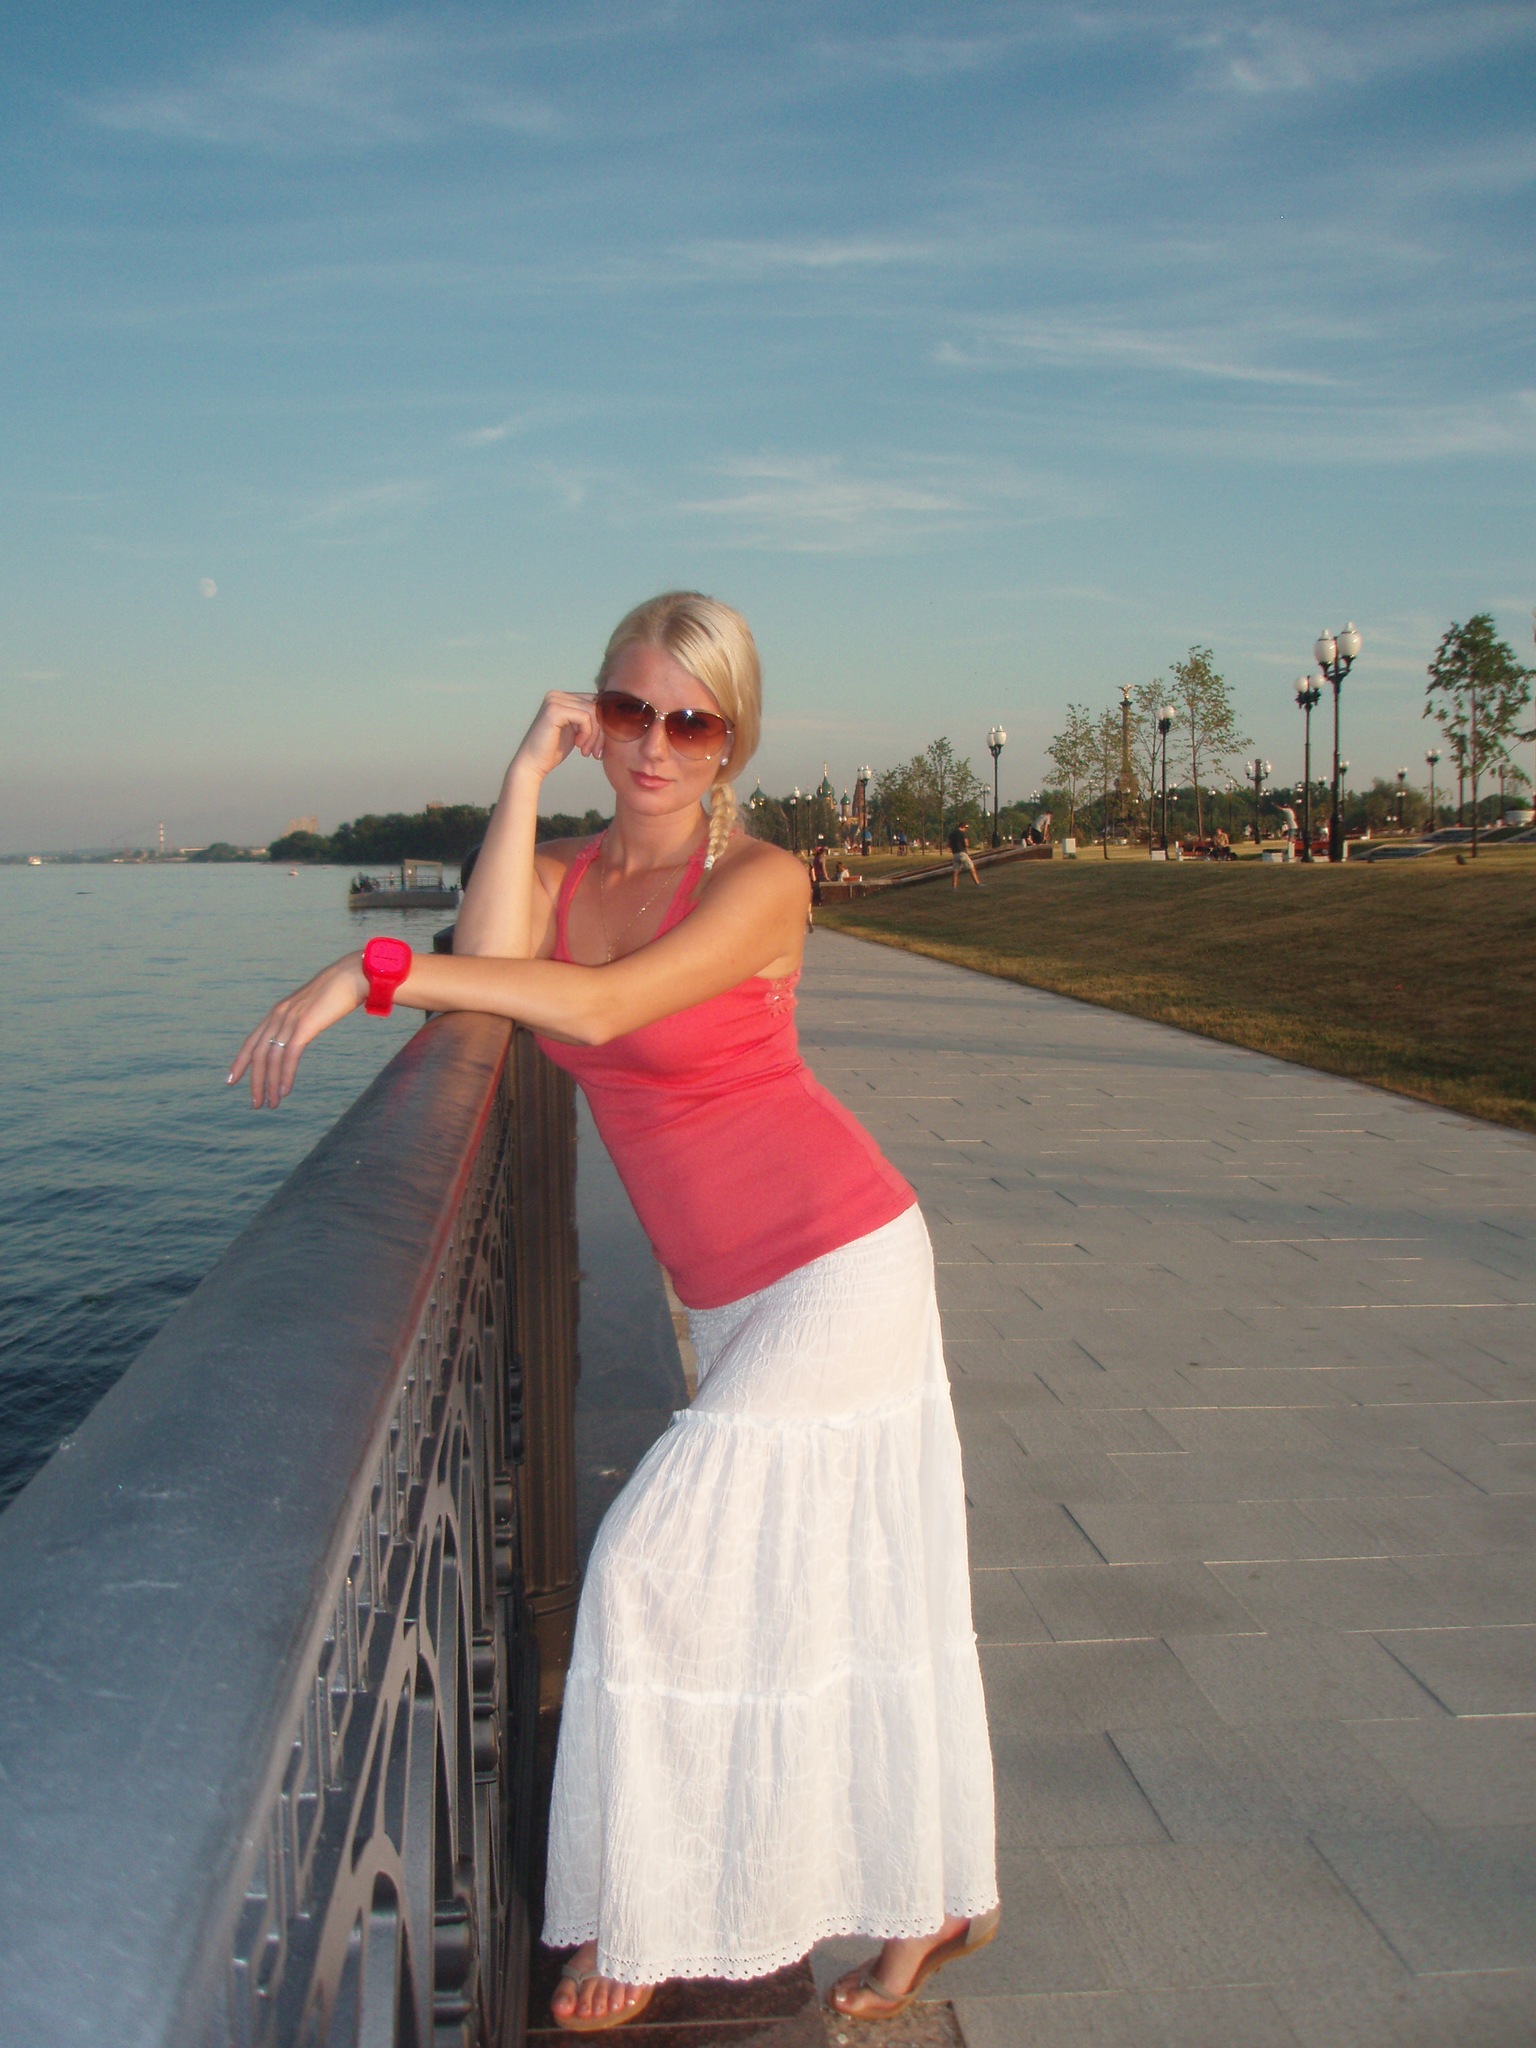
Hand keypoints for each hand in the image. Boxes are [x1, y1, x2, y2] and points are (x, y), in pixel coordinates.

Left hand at [228, 954, 369, 1107]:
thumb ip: (303, 1020)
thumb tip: (302, 1031)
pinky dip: (285, 1076)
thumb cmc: (338, 991)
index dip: (241, 1062)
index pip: (251, 1041)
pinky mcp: (304, 1026)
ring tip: (271, 1104)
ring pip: (271, 1059)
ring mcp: (290, 1020)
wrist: (353, 976)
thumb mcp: (312, 1007)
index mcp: (278, 1012)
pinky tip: (284, 1091)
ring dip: (269, 1084)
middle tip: (255, 1104)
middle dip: (255, 1081)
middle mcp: (278, 1016)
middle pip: (258, 1054)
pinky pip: (289, 1056)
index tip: (232, 1080)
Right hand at [509, 690, 602, 784]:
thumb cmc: (553, 751)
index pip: (593, 702)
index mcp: (562, 697)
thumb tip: (612, 713)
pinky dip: (587, 734)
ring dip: (594, 735)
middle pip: (595, 705)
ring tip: (586, 751)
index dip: (601, 723)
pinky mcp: (555, 710)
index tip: (598, 746)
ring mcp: (554, 700)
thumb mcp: (576, 731)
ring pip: (592, 712)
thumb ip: (588, 719)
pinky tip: (579, 746)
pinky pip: (585, 718)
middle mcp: (557, 695)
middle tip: (596, 751)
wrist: (533, 764)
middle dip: (600, 731)